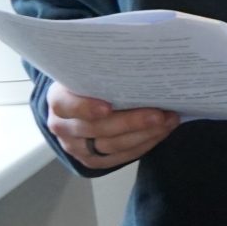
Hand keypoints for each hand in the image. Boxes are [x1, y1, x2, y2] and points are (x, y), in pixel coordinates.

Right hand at [46, 85, 176, 169]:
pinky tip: (160, 133)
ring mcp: (76, 146)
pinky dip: (144, 145)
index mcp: (58, 99)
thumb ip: (103, 73)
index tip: (108, 106)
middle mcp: (62, 126)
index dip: (86, 107)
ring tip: (167, 121)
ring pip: (112, 146)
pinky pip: (120, 157)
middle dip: (132, 122)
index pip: (65, 105)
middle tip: (159, 114)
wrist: (80, 105)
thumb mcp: (88, 75)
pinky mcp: (92, 160)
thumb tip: (140, 65)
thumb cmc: (89, 85)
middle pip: (97, 128)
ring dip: (145, 134)